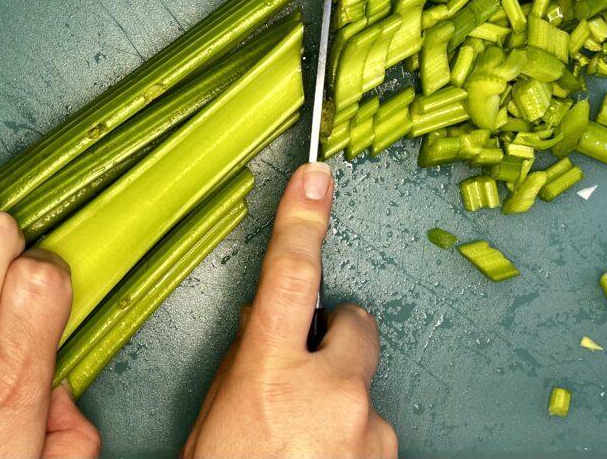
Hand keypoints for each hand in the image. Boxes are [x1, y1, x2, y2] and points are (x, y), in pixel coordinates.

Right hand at [182, 163, 397, 458]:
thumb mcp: (217, 419)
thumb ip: (248, 364)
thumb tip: (269, 327)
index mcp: (268, 371)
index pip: (289, 273)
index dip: (302, 218)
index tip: (316, 176)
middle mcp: (330, 390)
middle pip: (354, 323)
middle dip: (335, 336)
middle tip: (306, 373)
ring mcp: (367, 428)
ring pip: (364, 387)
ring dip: (343, 402)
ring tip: (305, 444)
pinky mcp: (389, 457)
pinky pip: (375, 430)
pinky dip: (353, 440)